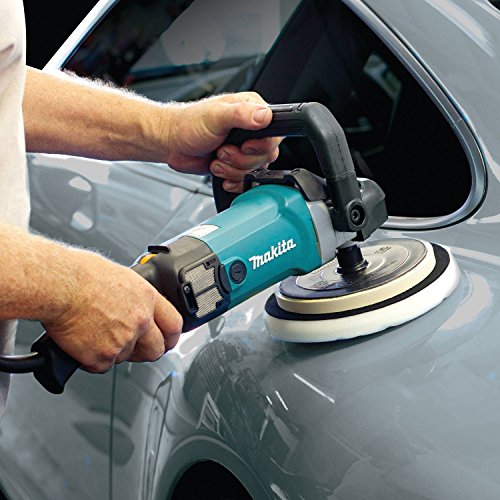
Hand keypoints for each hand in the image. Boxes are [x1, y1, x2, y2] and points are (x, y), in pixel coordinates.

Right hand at [42, 250, 182, 372]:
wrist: (58, 286)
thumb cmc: (79, 274)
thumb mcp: (121, 277)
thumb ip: (135, 297)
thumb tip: (134, 304)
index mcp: (147, 298)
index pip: (174, 324)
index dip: (172, 336)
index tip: (168, 340)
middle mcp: (140, 321)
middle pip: (156, 349)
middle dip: (147, 352)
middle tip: (134, 348)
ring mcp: (122, 341)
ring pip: (126, 358)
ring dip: (114, 351)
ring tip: (96, 334)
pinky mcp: (101, 357)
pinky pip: (102, 366)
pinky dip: (92, 359)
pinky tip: (83, 342)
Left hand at [164, 92, 279, 191]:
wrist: (172, 143)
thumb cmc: (189, 125)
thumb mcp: (215, 116)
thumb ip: (241, 115)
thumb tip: (264, 116)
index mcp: (252, 111)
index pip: (275, 133)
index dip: (261, 145)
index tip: (243, 145)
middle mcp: (253, 130)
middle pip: (266, 156)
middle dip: (241, 160)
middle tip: (223, 150)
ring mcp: (246, 149)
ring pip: (256, 170)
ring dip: (233, 170)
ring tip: (217, 158)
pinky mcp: (238, 165)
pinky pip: (247, 181)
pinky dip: (233, 181)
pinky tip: (221, 171)